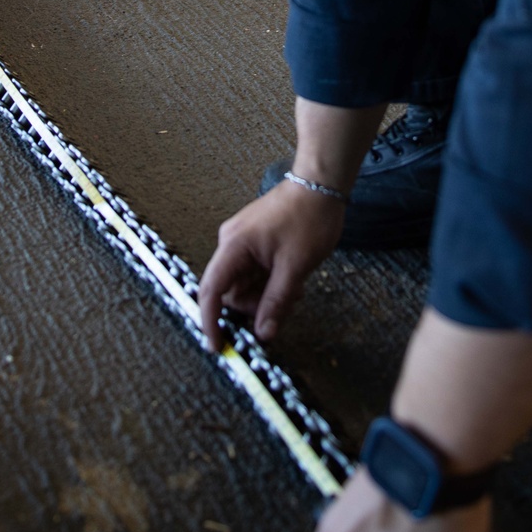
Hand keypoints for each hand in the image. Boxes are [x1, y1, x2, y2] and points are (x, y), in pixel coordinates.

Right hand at [197, 182, 344, 349]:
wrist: (321, 185)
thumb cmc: (308, 218)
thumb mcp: (295, 267)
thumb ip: (276, 302)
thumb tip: (263, 333)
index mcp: (234, 246)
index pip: (211, 290)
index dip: (210, 321)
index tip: (218, 346)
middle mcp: (232, 243)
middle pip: (230, 291)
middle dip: (254, 307)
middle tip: (283, 310)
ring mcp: (243, 242)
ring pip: (245, 284)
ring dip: (266, 296)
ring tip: (295, 291)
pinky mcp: (254, 242)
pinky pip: (254, 273)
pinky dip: (270, 283)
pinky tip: (292, 281)